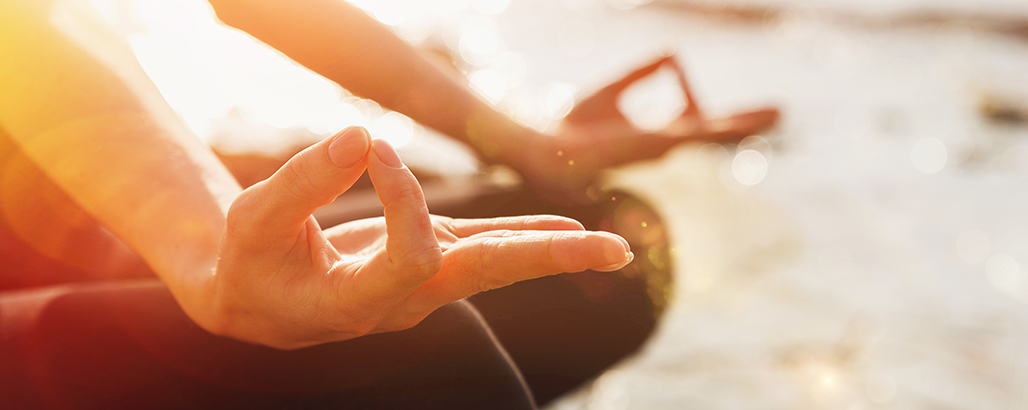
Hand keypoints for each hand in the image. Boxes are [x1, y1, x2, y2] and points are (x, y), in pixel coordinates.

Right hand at [202, 126, 632, 348]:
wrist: (255, 304)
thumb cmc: (249, 265)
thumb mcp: (255, 223)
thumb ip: (303, 183)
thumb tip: (362, 137)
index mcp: (361, 305)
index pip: (413, 254)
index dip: (405, 198)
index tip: (374, 149)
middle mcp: (405, 300)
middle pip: (490, 278)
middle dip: (551, 260)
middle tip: (615, 251)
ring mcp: (422, 282)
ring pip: (497, 263)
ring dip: (556, 251)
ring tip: (615, 247)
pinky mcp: (427, 261)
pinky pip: (485, 248)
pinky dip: (526, 237)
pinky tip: (571, 231)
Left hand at [513, 56, 777, 202]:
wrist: (551, 149)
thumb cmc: (574, 126)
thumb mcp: (615, 89)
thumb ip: (644, 72)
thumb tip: (673, 53)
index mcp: (654, 133)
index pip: (692, 117)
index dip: (690, 91)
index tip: (674, 67)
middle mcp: (664, 143)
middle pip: (714, 129)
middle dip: (744, 120)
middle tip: (779, 111)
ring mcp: (664, 145)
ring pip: (714, 131)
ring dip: (745, 122)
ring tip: (777, 112)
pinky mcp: (658, 144)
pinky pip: (699, 130)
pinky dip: (725, 125)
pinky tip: (748, 121)